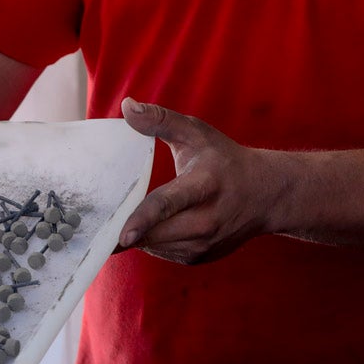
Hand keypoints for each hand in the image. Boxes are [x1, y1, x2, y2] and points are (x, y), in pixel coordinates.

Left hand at [117, 97, 294, 263]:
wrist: (267, 195)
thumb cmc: (224, 159)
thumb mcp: (196, 133)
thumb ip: (160, 120)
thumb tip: (127, 106)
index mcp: (205, 184)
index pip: (169, 204)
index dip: (143, 220)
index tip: (123, 236)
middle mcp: (208, 219)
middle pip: (157, 233)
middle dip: (127, 231)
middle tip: (97, 227)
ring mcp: (206, 243)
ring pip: (156, 247)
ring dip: (137, 236)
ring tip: (119, 223)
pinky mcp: (200, 257)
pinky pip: (162, 253)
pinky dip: (150, 241)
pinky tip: (146, 227)